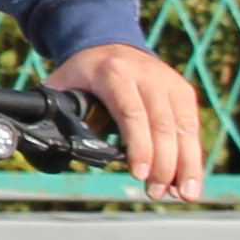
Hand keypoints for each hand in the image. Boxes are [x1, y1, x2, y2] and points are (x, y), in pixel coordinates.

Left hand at [48, 40, 206, 202]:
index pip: (131, 113)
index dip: (138, 145)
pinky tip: (188, 182)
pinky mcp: (183, 91)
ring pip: (183, 127)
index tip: (138, 174)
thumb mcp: (63, 85)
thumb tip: (47, 147)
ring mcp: (169, 82)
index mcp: (114, 73)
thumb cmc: (83, 74)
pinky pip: (191, 127)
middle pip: (162, 124)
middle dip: (162, 163)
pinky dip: (192, 156)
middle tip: (155, 192)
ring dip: (185, 164)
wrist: (110, 43)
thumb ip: (57, 112)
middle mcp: (147, 75)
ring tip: (183, 195)